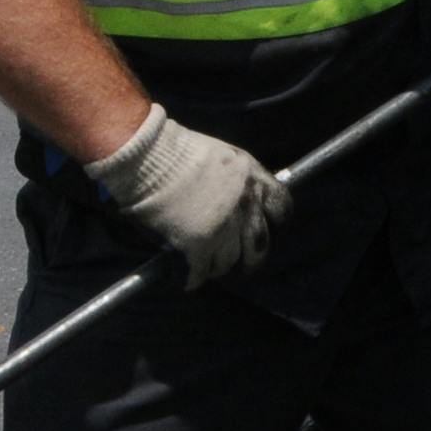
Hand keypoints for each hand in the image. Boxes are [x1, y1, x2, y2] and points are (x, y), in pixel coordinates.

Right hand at [86, 106, 288, 279]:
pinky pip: (200, 274)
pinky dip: (192, 279)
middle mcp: (246, 205)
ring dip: (217, 267)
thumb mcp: (221, 157)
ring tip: (204, 267)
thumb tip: (235, 205)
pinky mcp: (199, 246)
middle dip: (250, 258)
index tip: (262, 228)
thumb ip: (236, 181)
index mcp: (253, 178)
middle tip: (239, 264)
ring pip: (229, 262)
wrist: (148, 156)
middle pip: (259, 245)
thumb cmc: (174, 151)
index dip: (273, 223)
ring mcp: (224, 228)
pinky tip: (186, 279)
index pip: (282, 208)